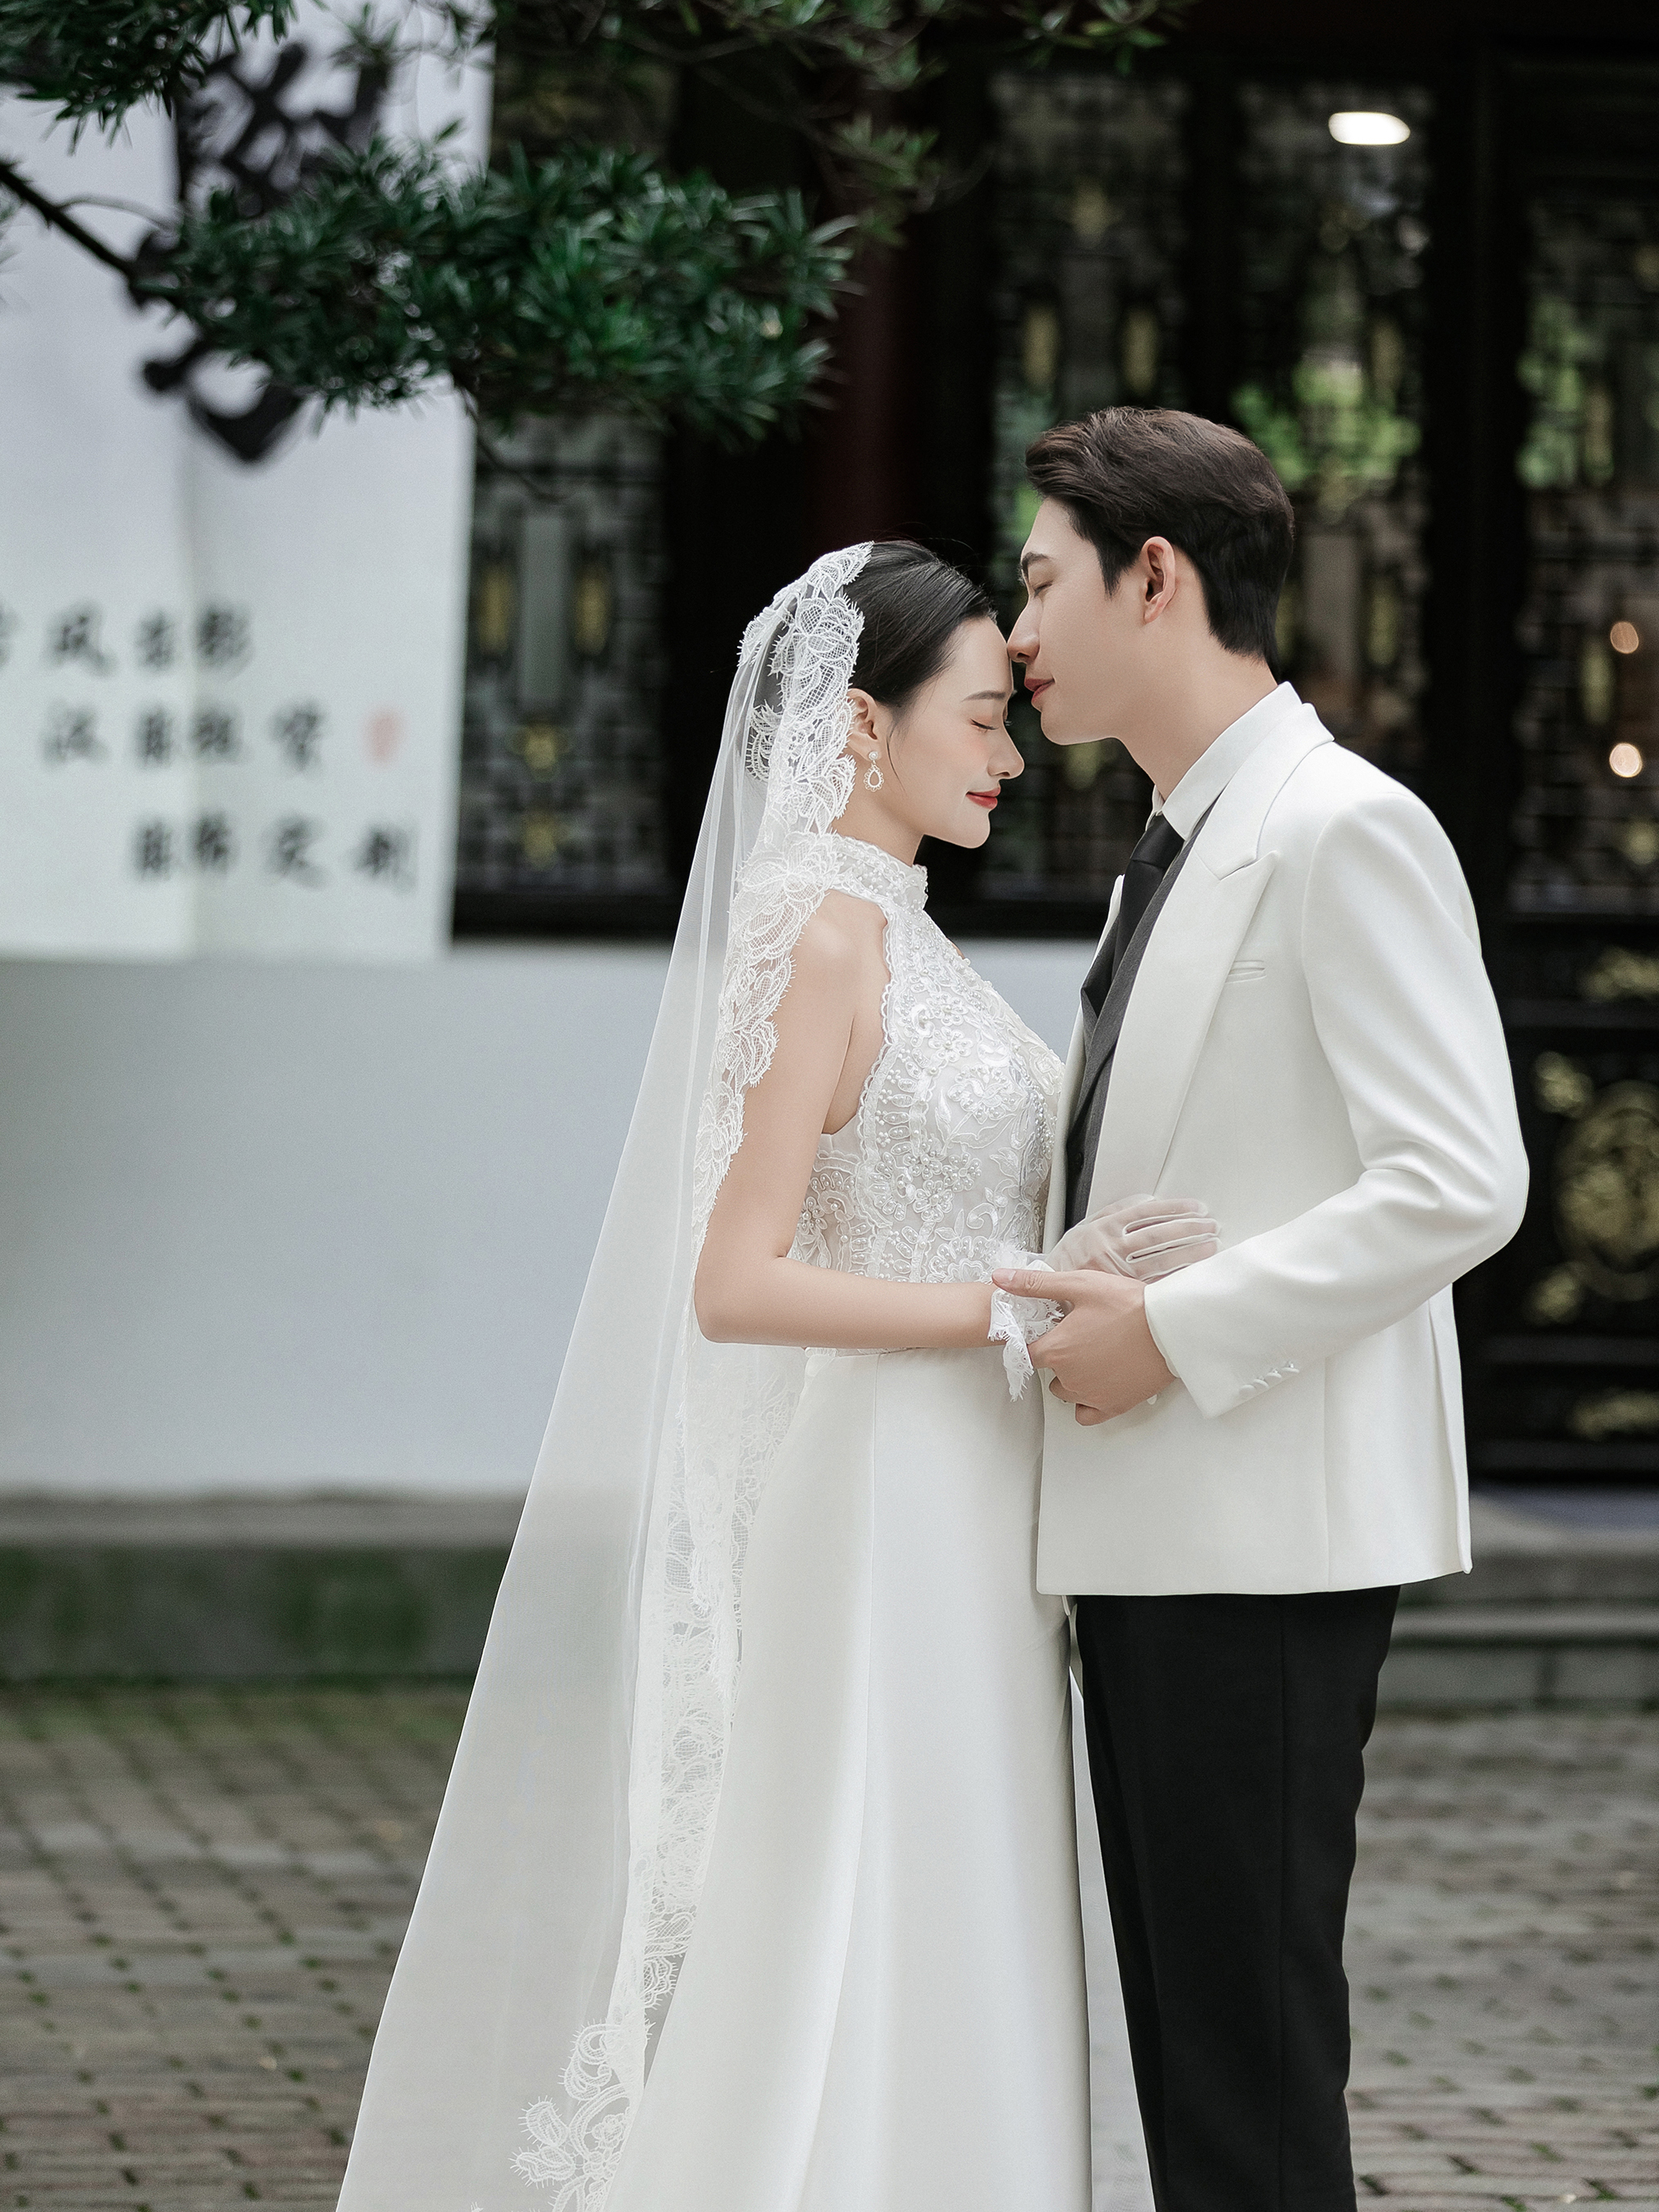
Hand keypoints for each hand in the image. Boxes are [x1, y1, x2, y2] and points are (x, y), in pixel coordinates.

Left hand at [989, 1267, 1173, 1424]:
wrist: (1171, 1328)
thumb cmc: (1128, 1305)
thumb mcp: (1079, 1285)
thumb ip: (1035, 1285)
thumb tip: (999, 1278)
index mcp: (1056, 1349)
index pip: (1027, 1351)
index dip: (1038, 1338)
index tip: (1053, 1329)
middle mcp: (1068, 1377)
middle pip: (1048, 1370)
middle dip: (1059, 1354)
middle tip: (1082, 1334)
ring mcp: (1090, 1395)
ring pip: (1066, 1391)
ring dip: (1072, 1377)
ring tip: (1095, 1353)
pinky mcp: (1113, 1406)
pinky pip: (1086, 1414)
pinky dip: (1087, 1402)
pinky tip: (1097, 1382)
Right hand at [1048, 1194, 1216, 1280]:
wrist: (1049, 1291)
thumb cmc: (1070, 1260)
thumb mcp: (1086, 1227)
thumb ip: (1115, 1212)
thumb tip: (1150, 1200)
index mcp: (1103, 1227)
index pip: (1147, 1212)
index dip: (1176, 1208)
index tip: (1198, 1208)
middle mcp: (1110, 1248)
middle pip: (1160, 1235)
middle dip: (1190, 1229)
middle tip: (1212, 1226)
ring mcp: (1117, 1273)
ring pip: (1161, 1260)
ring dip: (1191, 1252)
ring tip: (1211, 1246)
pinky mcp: (1121, 1294)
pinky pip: (1156, 1285)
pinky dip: (1177, 1278)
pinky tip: (1194, 1274)